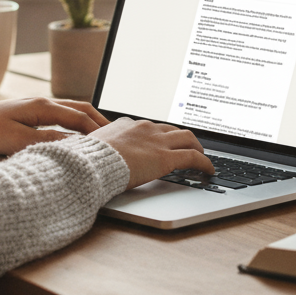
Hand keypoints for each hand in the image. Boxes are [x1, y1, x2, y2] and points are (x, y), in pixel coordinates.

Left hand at [0, 97, 110, 154]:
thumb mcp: (17, 140)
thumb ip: (47, 140)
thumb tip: (75, 145)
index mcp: (42, 106)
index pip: (79, 117)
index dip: (98, 130)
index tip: (113, 143)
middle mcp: (43, 102)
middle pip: (80, 108)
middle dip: (99, 120)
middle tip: (117, 135)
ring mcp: (36, 105)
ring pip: (72, 109)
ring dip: (89, 119)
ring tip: (103, 133)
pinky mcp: (30, 112)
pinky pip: (61, 114)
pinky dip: (76, 121)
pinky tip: (77, 132)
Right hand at [90, 118, 214, 188]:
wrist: (90, 164)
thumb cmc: (86, 159)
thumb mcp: (93, 147)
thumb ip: (102, 148)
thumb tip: (93, 154)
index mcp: (127, 124)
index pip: (150, 127)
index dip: (160, 135)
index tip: (163, 142)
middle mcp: (145, 128)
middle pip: (172, 129)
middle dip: (183, 137)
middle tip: (190, 146)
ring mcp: (157, 141)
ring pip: (188, 138)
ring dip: (197, 147)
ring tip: (202, 156)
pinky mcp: (166, 157)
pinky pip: (193, 157)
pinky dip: (205, 163)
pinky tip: (209, 170)